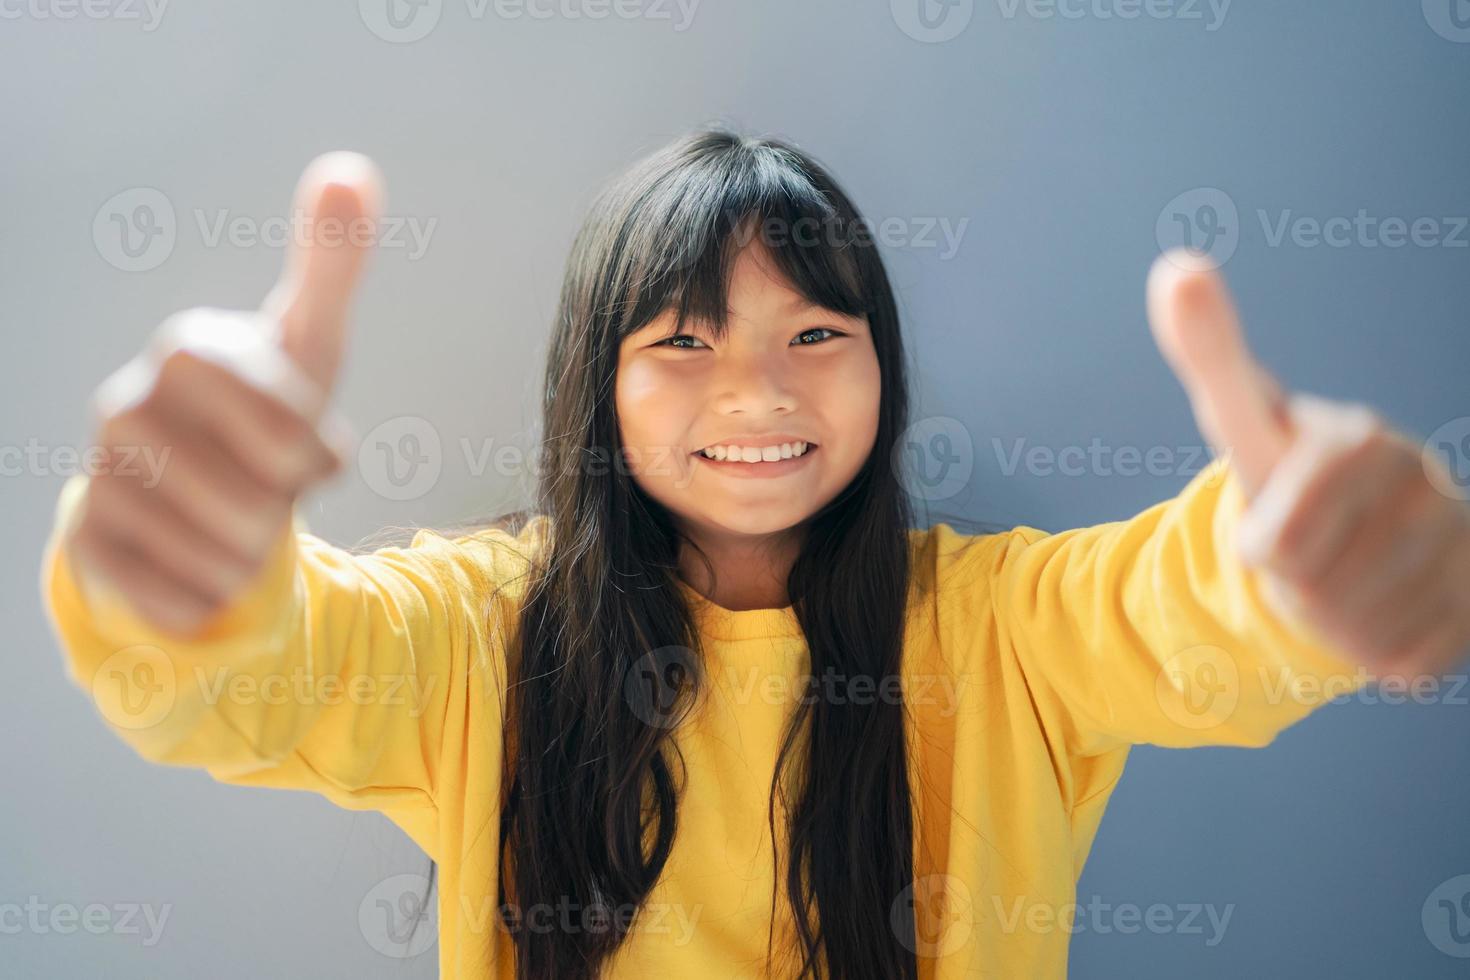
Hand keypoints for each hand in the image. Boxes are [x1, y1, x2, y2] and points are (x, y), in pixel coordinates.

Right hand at [67, 152, 383, 635]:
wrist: (204, 484)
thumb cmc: (271, 406)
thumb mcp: (310, 340)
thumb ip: (332, 260)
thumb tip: (350, 169)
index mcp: (187, 351)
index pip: (279, 426)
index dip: (310, 448)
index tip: (319, 449)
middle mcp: (124, 406)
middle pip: (248, 502)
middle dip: (284, 507)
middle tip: (272, 486)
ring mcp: (97, 477)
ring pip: (218, 557)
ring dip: (255, 553)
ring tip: (241, 520)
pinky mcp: (88, 547)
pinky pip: (179, 599)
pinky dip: (213, 594)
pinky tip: (204, 559)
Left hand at [1146, 248, 1469, 686]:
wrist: (1359, 538)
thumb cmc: (1290, 479)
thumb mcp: (1243, 422)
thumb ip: (1211, 351)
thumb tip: (1174, 266)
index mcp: (1361, 442)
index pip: (1285, 535)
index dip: (1268, 548)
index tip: (1270, 538)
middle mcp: (1428, 485)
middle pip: (1314, 590)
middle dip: (1291, 587)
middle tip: (1302, 557)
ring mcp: (1464, 548)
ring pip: (1357, 633)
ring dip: (1329, 622)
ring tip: (1340, 578)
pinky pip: (1402, 665)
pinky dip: (1376, 653)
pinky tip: (1382, 608)